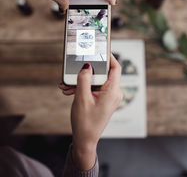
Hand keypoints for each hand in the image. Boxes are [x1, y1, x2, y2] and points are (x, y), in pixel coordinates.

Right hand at [59, 54, 121, 170]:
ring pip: (94, 81)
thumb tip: (87, 65)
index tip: (99, 49)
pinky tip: (69, 90)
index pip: (115, 68)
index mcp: (112, 92)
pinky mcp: (101, 99)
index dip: (109, 57)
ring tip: (66, 85)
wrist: (84, 140)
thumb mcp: (82, 99)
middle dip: (85, 72)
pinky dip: (82, 87)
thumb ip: (84, 79)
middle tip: (73, 70)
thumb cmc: (85, 123)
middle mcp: (113, 93)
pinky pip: (92, 88)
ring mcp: (107, 96)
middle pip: (102, 74)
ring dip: (80, 81)